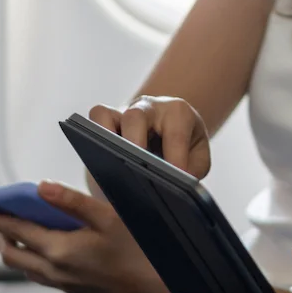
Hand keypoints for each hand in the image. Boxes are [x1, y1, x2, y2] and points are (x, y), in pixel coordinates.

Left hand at [0, 181, 168, 292]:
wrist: (154, 288)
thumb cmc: (136, 250)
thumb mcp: (107, 217)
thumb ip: (72, 201)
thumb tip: (41, 188)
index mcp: (59, 250)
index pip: (15, 231)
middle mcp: (54, 270)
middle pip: (10, 255)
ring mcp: (61, 283)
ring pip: (22, 267)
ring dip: (12, 249)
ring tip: (12, 231)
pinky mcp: (70, 289)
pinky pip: (37, 274)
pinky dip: (29, 259)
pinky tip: (39, 248)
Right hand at [88, 97, 210, 178]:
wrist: (169, 138)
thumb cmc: (186, 150)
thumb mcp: (198, 162)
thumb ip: (191, 172)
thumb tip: (175, 185)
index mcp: (177, 114)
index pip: (175, 134)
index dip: (174, 159)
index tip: (173, 182)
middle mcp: (149, 107)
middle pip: (135, 118)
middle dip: (134, 146)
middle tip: (137, 173)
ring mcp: (124, 111)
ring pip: (105, 114)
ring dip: (106, 139)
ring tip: (112, 166)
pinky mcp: (106, 121)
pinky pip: (94, 120)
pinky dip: (93, 136)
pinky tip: (101, 164)